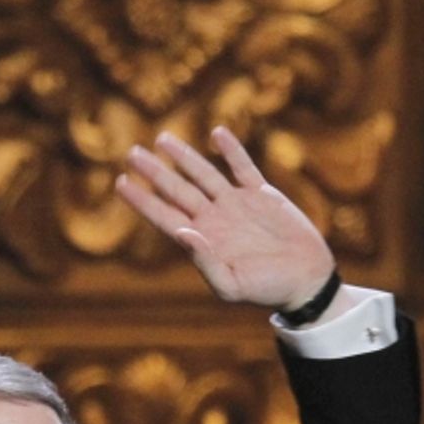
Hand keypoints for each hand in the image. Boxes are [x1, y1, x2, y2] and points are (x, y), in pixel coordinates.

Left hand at [116, 127, 334, 310]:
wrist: (303, 280)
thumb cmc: (265, 289)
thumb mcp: (230, 285)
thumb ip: (204, 261)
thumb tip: (182, 232)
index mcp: (201, 241)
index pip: (163, 215)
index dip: (141, 200)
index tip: (120, 183)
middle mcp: (213, 219)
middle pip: (177, 190)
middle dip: (154, 172)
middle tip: (131, 152)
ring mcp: (236, 204)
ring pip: (204, 174)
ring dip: (184, 156)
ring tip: (162, 138)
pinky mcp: (262, 194)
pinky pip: (242, 167)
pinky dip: (231, 150)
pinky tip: (216, 133)